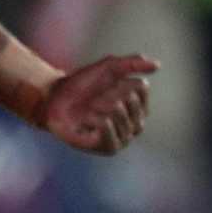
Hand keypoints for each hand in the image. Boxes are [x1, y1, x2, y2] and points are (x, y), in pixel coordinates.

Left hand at [38, 54, 156, 154]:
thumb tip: (158, 65)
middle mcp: (134, 124)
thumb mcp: (107, 67)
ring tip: (89, 106)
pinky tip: (93, 118)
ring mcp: (123, 137)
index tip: (103, 83)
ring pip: (122, 119)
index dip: (118, 81)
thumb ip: (131, 63)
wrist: (53, 99)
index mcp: (138, 105)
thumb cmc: (82, 85)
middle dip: (108, 94)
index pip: (140, 89)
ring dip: (101, 107)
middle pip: (131, 103)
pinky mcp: (108, 148)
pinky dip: (103, 127)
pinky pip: (113, 141)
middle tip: (93, 96)